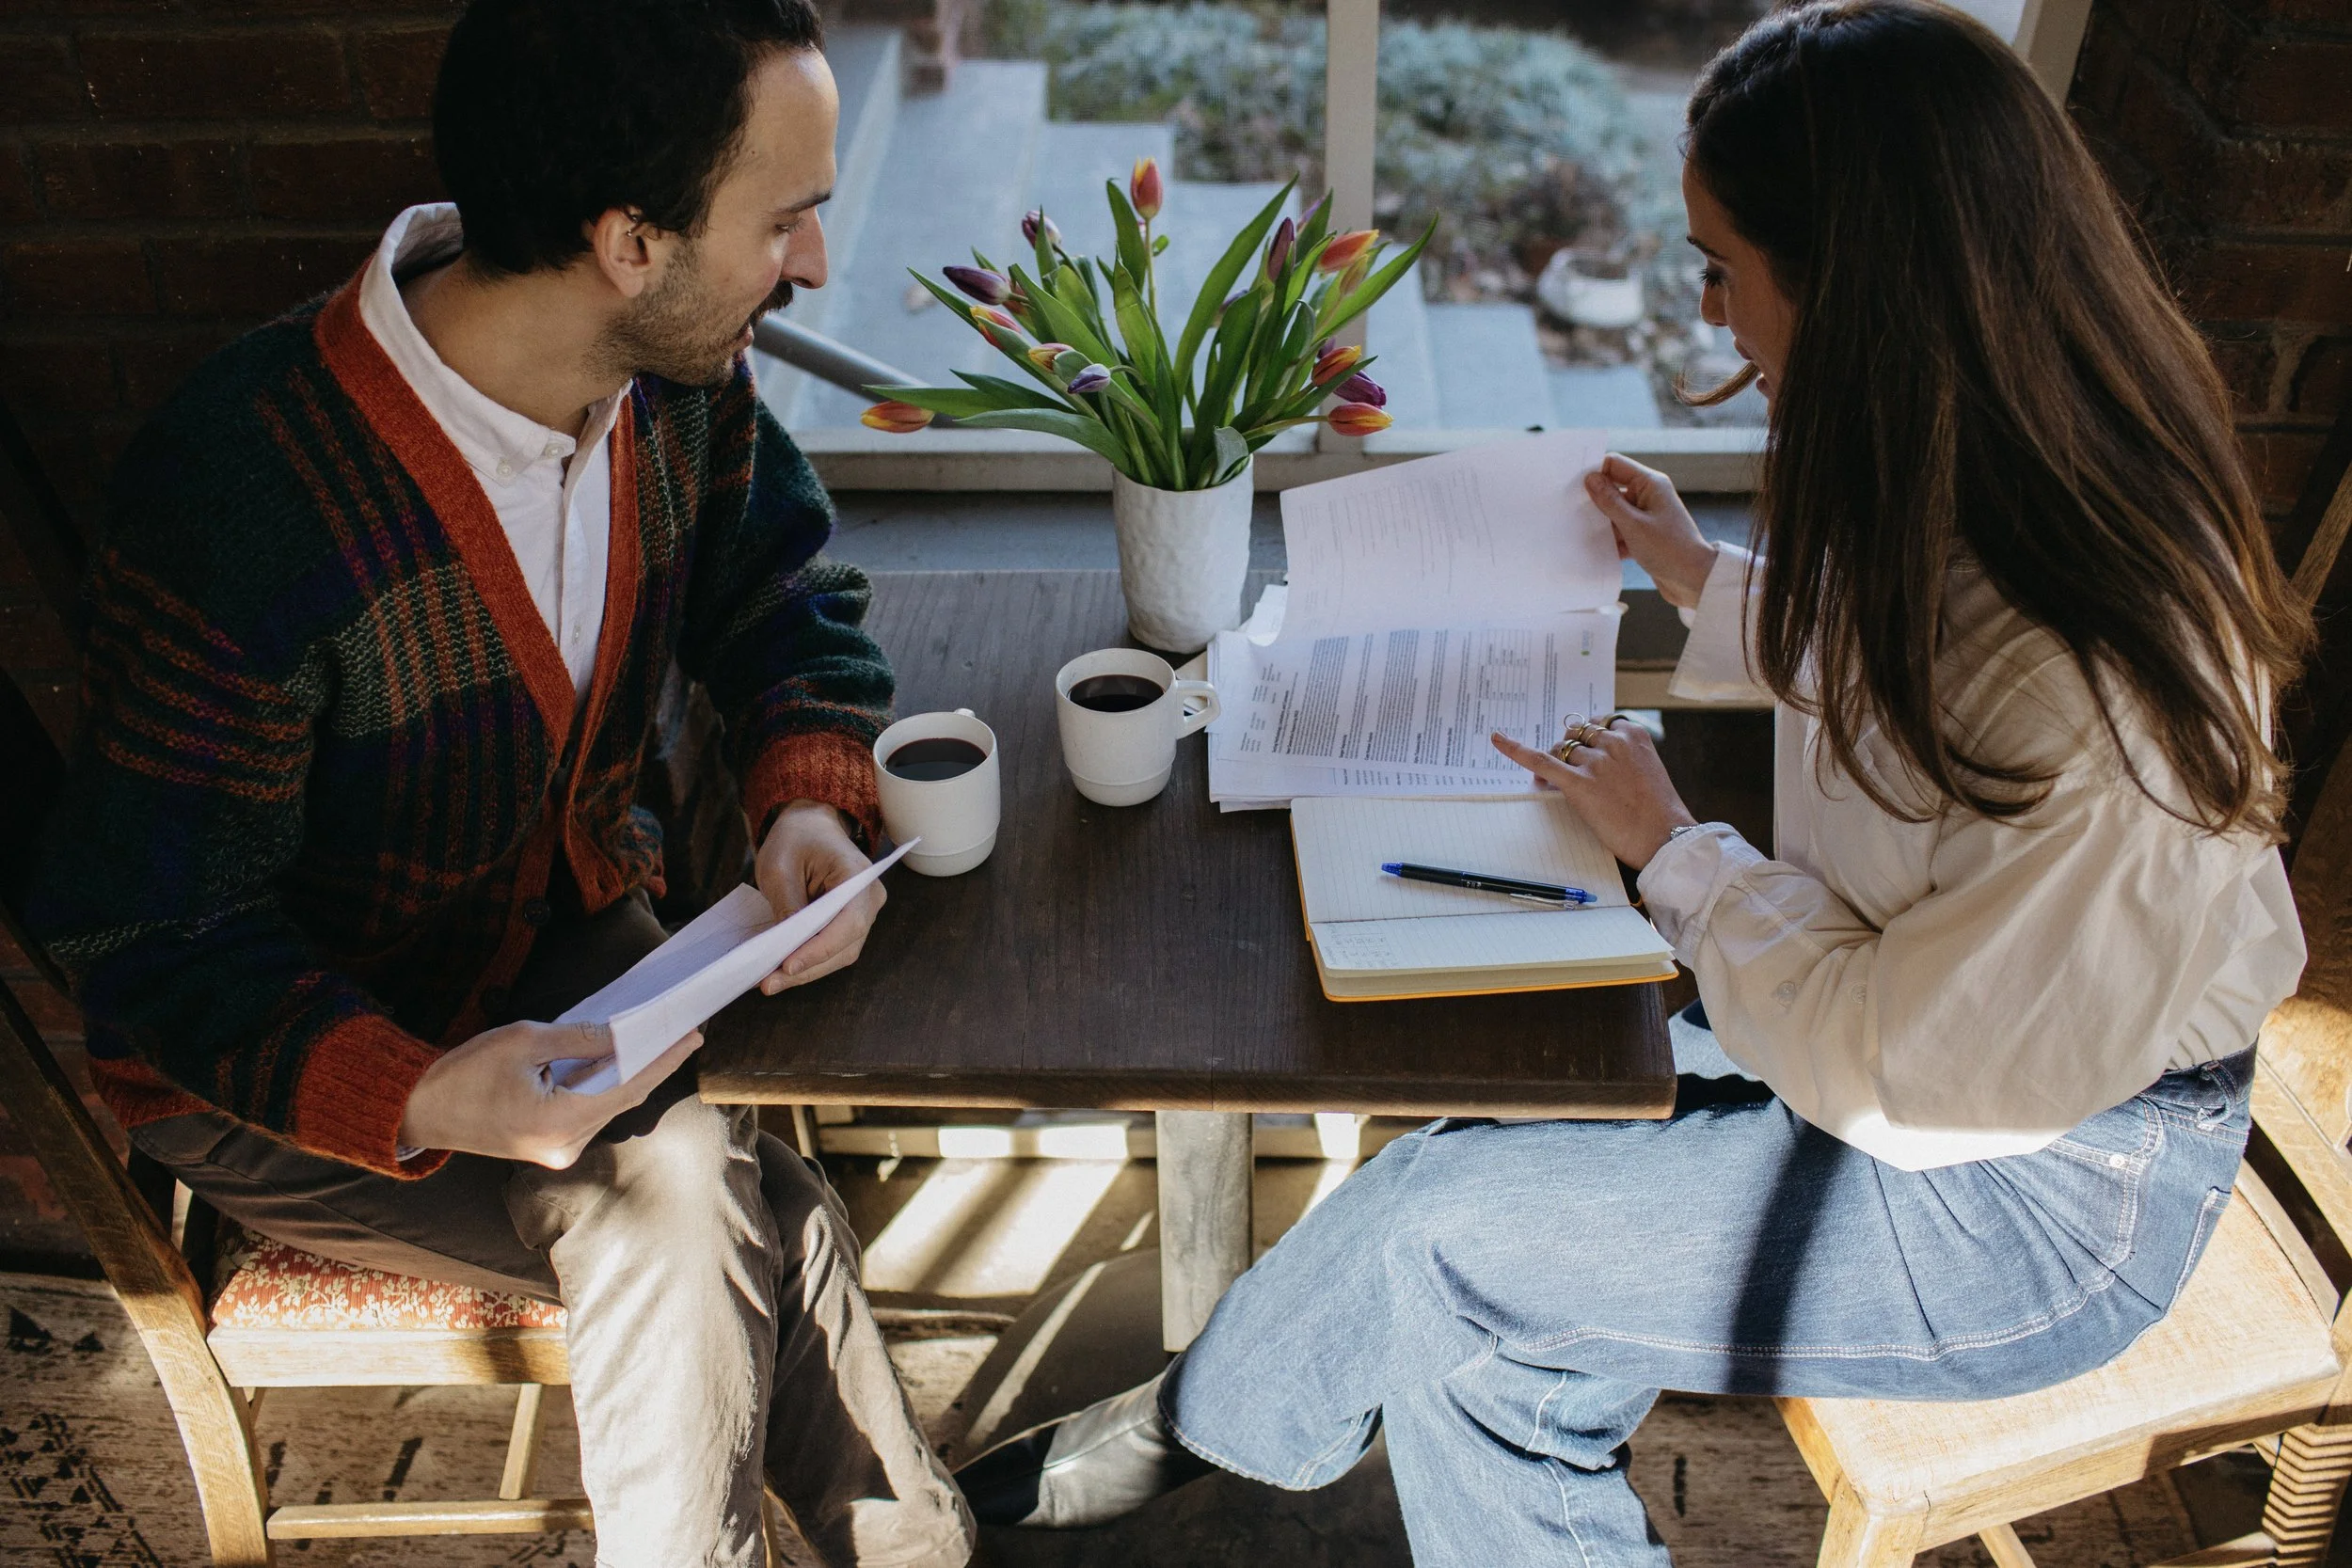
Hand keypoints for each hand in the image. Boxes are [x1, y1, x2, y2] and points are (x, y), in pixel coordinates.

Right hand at [397, 1020, 702, 1167]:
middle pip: (622, 1099)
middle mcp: (564, 1145)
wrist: (419, 1110)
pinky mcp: (547, 1148)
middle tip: (679, 1033)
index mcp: (559, 1122)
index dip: (664, 1060)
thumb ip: (580, 1039)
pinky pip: (587, 1113)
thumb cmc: (464, 1073)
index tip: (692, 1037)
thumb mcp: (524, 1040)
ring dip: (627, 1076)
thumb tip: (622, 1035)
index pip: (629, 1088)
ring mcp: (556, 1152)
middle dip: (651, 1065)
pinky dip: (602, 1088)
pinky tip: (615, 1063)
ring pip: (606, 1107)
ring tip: (654, 1042)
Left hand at [753, 798, 884, 994]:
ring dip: (806, 971)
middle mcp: (869, 898)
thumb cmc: (796, 839)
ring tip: (769, 981)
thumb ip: (787, 905)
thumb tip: (784, 948)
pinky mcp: (848, 924)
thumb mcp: (779, 867)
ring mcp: (862, 913)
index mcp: (857, 876)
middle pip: (845, 946)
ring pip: (839, 954)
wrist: (810, 825)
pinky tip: (780, 970)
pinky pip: (832, 950)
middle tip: (769, 983)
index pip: (848, 923)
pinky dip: (807, 962)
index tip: (788, 965)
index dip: (819, 949)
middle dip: (807, 968)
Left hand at [1492, 720, 1698, 870]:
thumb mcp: (1646, 772)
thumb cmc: (1658, 812)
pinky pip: (1541, 760)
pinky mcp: (1579, 784)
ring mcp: (1595, 762)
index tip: (1584, 752)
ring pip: (1561, 750)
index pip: (1597, 723)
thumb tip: (1588, 760)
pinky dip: (1515, 749)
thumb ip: (1622, 759)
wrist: (1664, 837)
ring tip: (1558, 783)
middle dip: (1569, 750)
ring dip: (1557, 763)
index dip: (1586, 739)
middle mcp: (1613, 743)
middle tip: (1571, 772)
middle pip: (1575, 735)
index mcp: (1633, 735)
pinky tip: (1497, 739)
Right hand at [1582, 453, 1717, 609]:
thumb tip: (1591, 479)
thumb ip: (1610, 501)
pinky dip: (1610, 538)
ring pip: (1614, 511)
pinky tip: (1597, 549)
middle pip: (1612, 487)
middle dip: (1594, 499)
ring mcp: (1646, 515)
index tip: (1571, 483)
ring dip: (1601, 522)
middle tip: (1570, 508)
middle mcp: (1649, 495)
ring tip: (1580, 531)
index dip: (1594, 471)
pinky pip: (1620, 530)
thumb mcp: (1634, 525)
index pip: (1615, 464)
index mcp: (1650, 484)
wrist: (1694, 581)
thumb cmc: (1670, 550)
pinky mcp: (1644, 534)